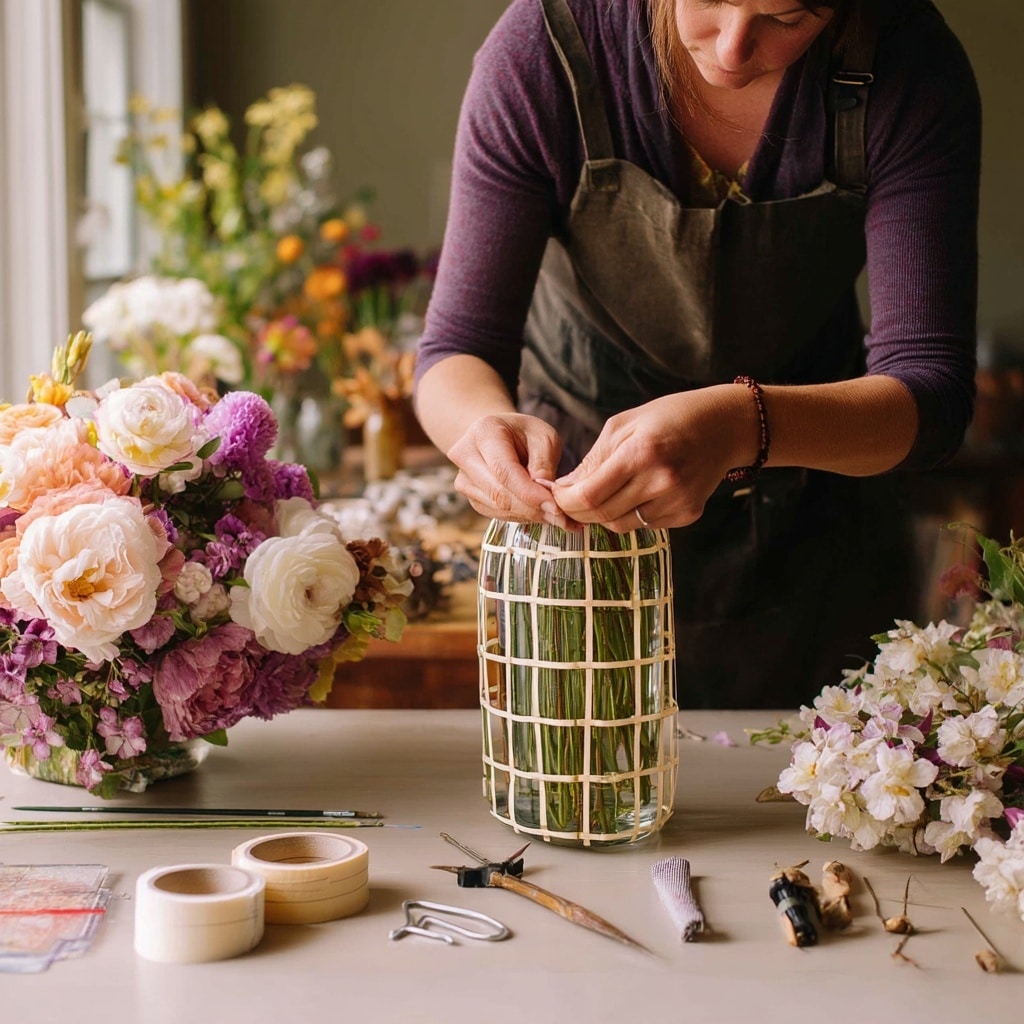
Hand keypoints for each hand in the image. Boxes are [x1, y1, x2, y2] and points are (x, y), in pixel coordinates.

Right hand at [446, 413, 570, 527]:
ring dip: (529, 516)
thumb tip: (545, 498)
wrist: (501, 436)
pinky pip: (496, 514)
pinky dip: (520, 517)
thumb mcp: (544, 437)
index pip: (504, 470)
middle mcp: (465, 455)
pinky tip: (538, 512)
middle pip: (498, 493)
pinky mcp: (470, 496)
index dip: (530, 493)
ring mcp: (464, 479)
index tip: (556, 508)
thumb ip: (544, 464)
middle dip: (533, 509)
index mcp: (484, 432)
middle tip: (563, 519)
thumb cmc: (525, 434)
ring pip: (497, 507)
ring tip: (557, 516)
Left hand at [550, 386, 752, 531]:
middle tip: (569, 500)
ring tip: (606, 492)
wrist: (724, 426)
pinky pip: (645, 525)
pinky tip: (639, 492)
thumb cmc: (668, 418)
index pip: (589, 495)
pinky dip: (631, 514)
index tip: (555, 494)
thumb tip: (563, 489)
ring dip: (604, 514)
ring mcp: (677, 502)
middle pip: (602, 515)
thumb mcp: (623, 426)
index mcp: (642, 453)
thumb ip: (592, 460)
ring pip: (621, 525)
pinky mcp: (687, 514)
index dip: (565, 501)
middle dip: (578, 511)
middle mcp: (662, 482)